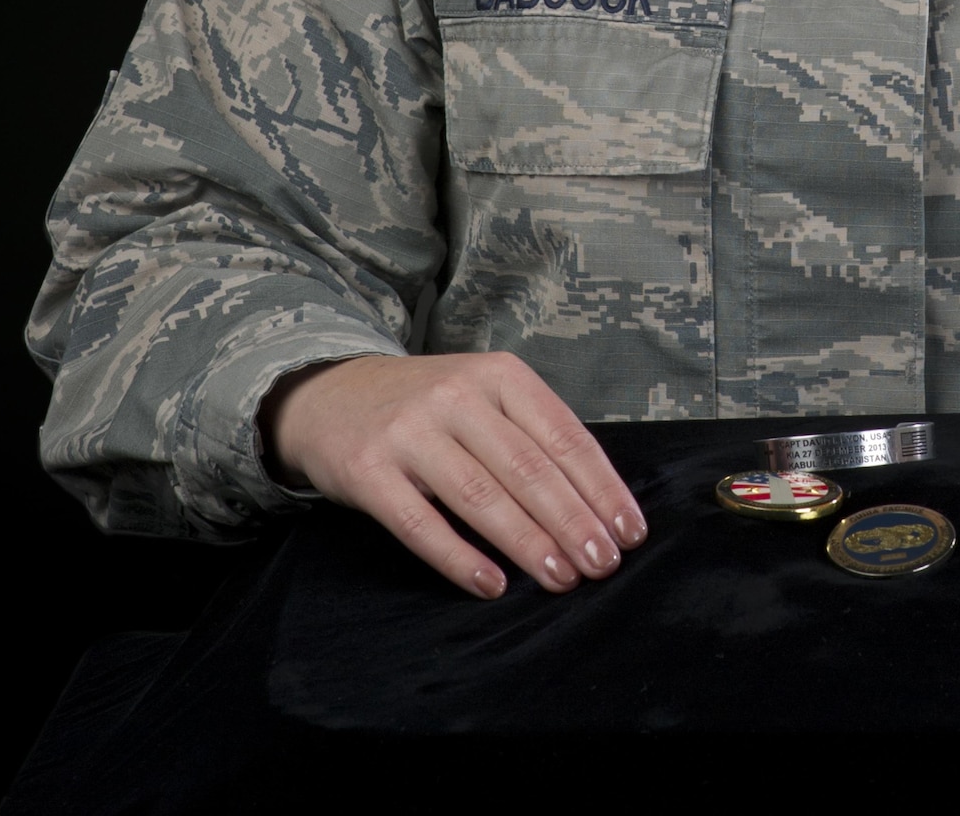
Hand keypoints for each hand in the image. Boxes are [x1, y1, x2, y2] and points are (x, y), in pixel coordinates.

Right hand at [260, 353, 646, 600]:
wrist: (330, 394)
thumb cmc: (428, 407)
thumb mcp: (484, 396)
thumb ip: (531, 436)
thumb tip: (595, 503)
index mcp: (499, 375)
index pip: (564, 435)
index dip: (601, 486)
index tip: (629, 531)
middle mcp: (457, 396)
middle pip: (528, 467)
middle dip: (573, 521)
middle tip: (603, 564)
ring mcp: (410, 432)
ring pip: (481, 495)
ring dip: (528, 542)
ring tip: (562, 578)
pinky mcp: (368, 471)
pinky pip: (420, 523)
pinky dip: (459, 558)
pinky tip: (491, 584)